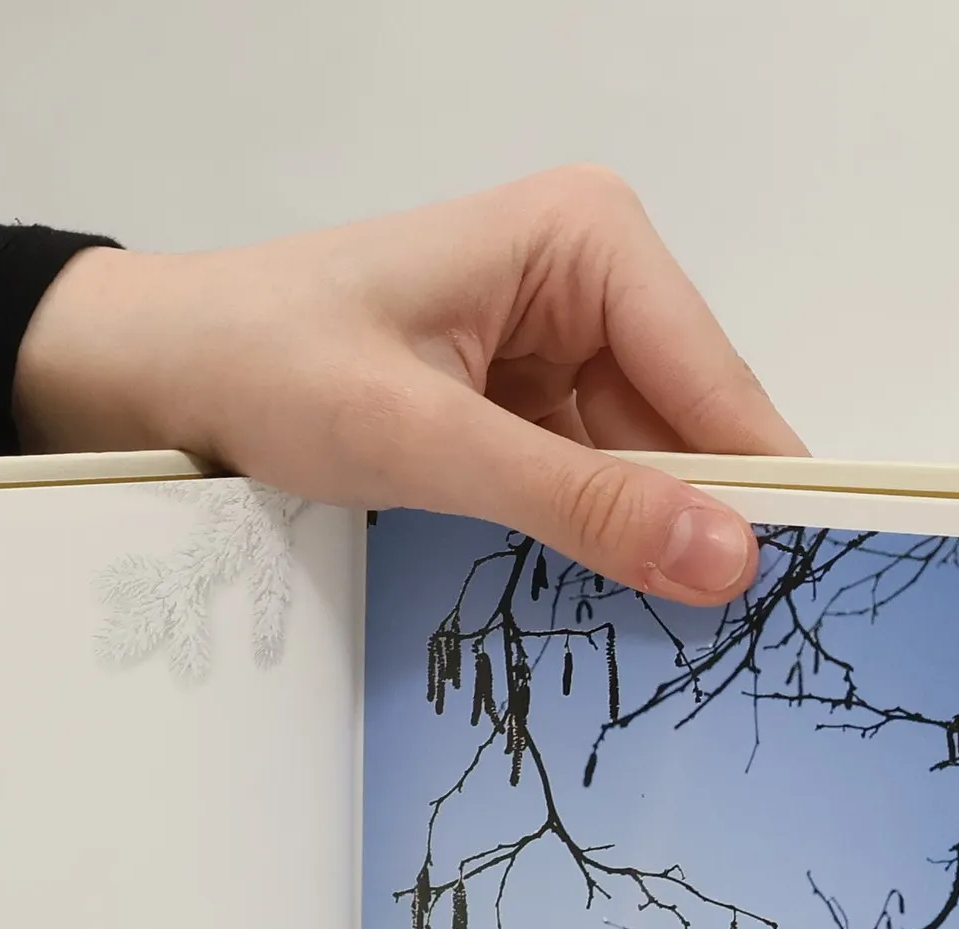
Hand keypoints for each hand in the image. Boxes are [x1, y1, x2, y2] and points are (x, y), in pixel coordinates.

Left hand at [13, 166, 805, 604]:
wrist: (163, 371)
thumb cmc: (265, 364)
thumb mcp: (424, 442)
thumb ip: (576, 501)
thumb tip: (725, 559)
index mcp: (589, 241)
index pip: (717, 386)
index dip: (759, 496)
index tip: (795, 606)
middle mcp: (594, 281)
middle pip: (690, 433)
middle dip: (695, 533)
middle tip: (725, 656)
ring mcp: (560, 346)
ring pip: (644, 471)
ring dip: (639, 551)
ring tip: (658, 650)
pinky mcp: (523, 404)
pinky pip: (589, 485)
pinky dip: (588, 547)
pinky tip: (588, 610)